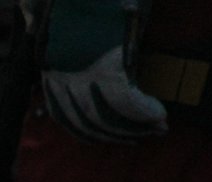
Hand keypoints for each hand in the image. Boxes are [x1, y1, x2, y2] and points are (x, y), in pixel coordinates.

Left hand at [40, 0, 166, 141]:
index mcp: (53, 69)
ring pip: (106, 116)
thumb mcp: (78, 31)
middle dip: (116, 135)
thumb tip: (82, 74)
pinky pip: (125, 100)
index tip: (110, 137)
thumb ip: (76, 56)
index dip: (88, 132)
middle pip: (86, 121)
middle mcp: (63, 76)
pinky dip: (143, 112)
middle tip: (142, 138)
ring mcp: (82, 72)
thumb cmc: (91, 1)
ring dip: (134, 128)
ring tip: (156, 128)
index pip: (64, 116)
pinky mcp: (105, 64)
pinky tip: (158, 114)